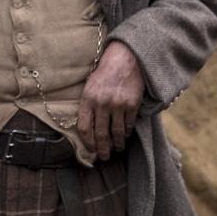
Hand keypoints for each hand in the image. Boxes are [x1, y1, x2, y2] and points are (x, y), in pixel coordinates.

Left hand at [77, 41, 143, 159]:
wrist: (125, 58)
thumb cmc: (105, 74)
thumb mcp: (90, 86)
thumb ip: (88, 106)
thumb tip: (88, 130)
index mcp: (88, 98)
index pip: (84, 128)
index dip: (87, 142)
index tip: (90, 149)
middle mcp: (102, 103)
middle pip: (101, 134)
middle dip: (103, 149)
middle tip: (104, 157)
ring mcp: (118, 104)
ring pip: (117, 132)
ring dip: (117, 144)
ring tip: (117, 148)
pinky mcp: (132, 104)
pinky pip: (129, 124)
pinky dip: (127, 132)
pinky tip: (126, 135)